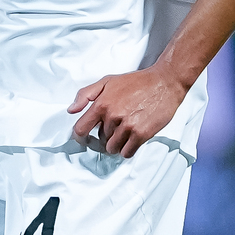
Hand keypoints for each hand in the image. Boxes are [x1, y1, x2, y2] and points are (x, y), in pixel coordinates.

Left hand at [67, 65, 186, 157]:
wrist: (163, 83)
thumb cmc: (136, 82)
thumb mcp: (107, 81)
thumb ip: (86, 94)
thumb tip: (71, 110)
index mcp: (102, 103)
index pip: (81, 128)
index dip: (80, 135)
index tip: (83, 138)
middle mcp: (113, 116)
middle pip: (100, 139)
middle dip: (106, 134)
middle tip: (117, 124)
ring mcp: (127, 126)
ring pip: (113, 148)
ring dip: (117, 143)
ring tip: (124, 131)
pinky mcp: (141, 134)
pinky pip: (127, 152)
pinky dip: (127, 149)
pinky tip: (132, 139)